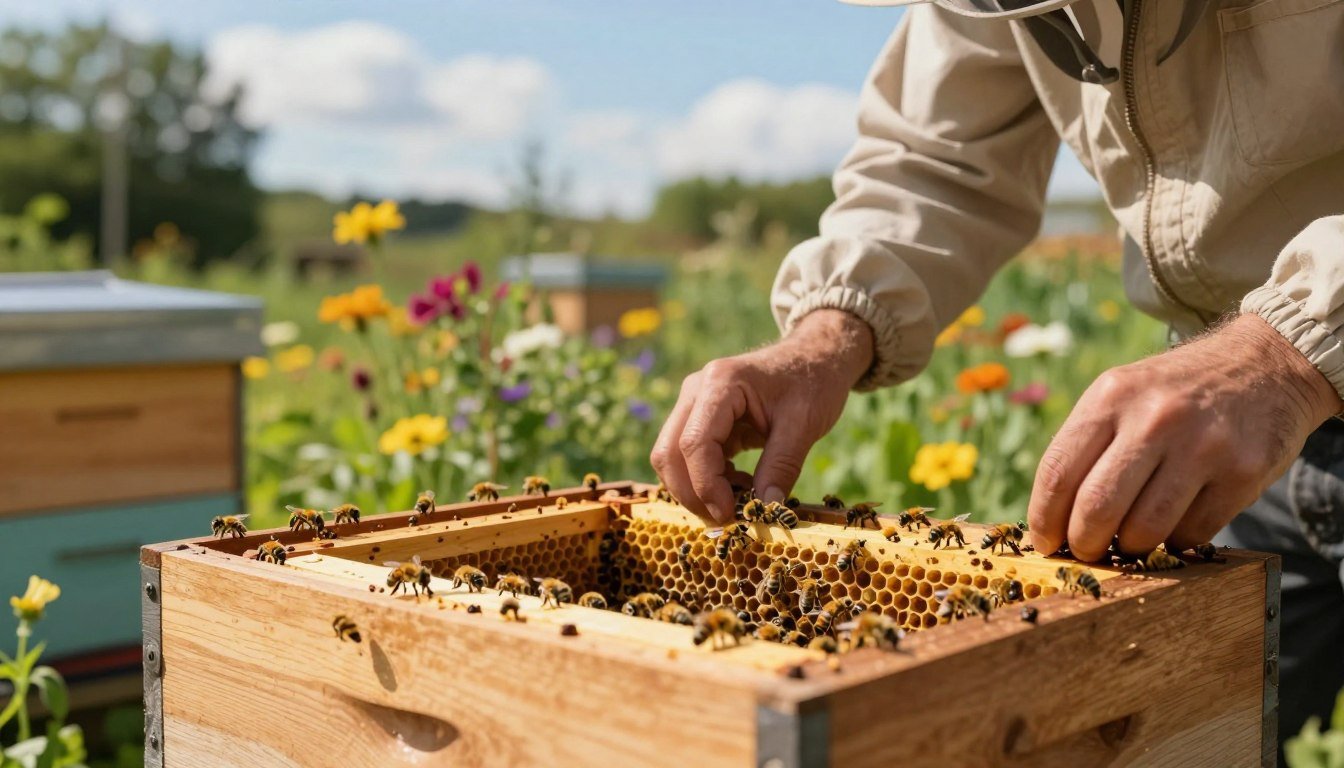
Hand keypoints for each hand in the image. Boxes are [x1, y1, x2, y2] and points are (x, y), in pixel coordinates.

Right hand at [651, 309, 873, 523]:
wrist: (814, 357)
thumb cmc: (812, 383)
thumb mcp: (805, 425)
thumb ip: (782, 466)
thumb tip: (764, 508)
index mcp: (720, 383)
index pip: (694, 443)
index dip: (706, 486)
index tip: (731, 514)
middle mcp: (696, 390)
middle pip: (669, 452)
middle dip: (691, 493)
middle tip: (727, 518)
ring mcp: (693, 403)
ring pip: (670, 457)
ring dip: (695, 488)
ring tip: (737, 499)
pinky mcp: (699, 418)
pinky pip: (687, 456)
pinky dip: (705, 479)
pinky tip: (738, 484)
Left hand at [1028, 313, 1341, 560]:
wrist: (1264, 365)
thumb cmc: (1174, 392)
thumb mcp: (1122, 393)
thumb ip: (1087, 445)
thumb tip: (1051, 518)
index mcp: (1111, 395)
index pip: (1058, 473)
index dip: (1043, 520)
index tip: (1044, 542)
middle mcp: (1155, 418)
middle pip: (1096, 508)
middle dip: (1082, 544)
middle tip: (1085, 551)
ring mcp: (1203, 446)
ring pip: (1144, 531)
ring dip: (1130, 549)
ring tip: (1130, 539)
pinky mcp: (1242, 473)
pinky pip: (1191, 534)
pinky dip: (1175, 541)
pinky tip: (1175, 522)